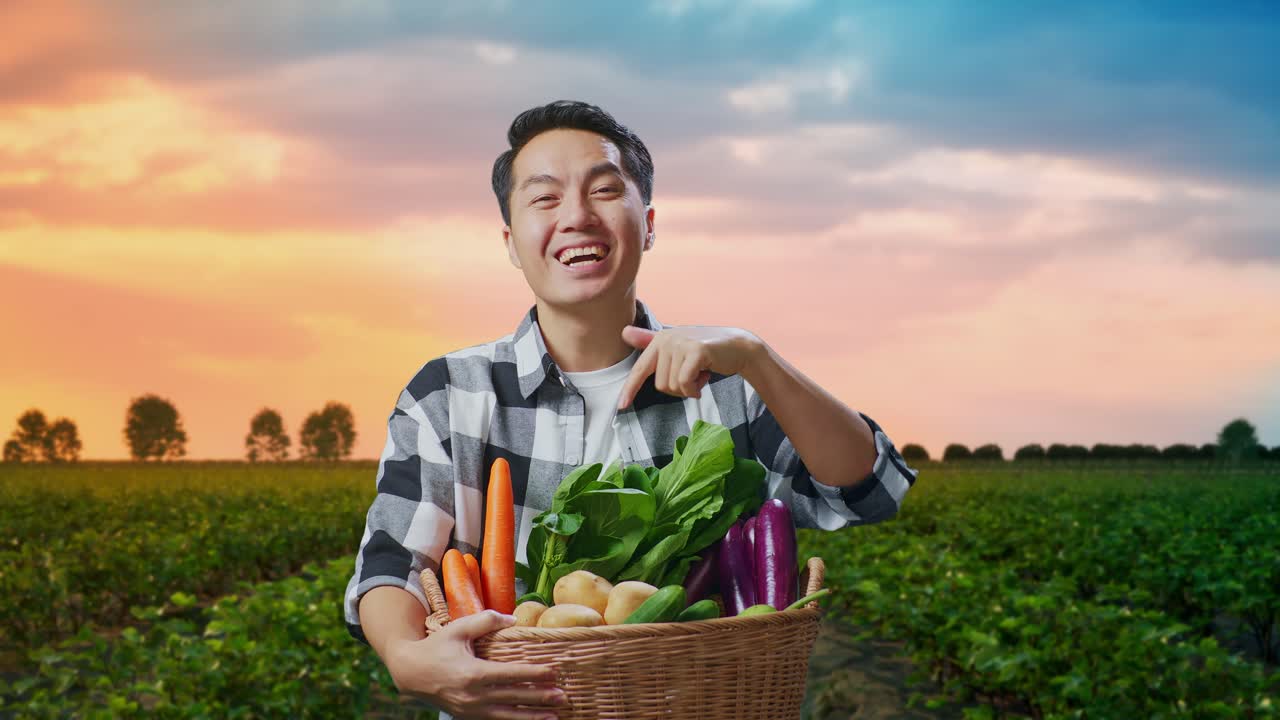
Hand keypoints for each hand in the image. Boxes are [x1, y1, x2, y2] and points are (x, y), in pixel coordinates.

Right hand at [385, 610, 564, 719]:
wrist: (410, 673)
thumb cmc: (436, 647)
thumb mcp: (459, 628)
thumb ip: (486, 620)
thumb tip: (513, 619)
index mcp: (473, 673)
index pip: (511, 675)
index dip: (534, 674)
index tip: (554, 672)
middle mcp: (473, 696)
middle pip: (513, 697)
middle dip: (540, 698)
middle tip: (562, 697)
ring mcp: (470, 710)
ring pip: (507, 715)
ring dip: (531, 716)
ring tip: (553, 717)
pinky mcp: (467, 717)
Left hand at [617, 325, 762, 409]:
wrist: (738, 347)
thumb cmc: (706, 351)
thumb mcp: (677, 346)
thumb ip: (650, 340)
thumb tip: (624, 332)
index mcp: (659, 339)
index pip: (640, 369)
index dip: (630, 389)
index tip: (621, 406)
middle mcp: (667, 339)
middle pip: (661, 385)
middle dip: (678, 389)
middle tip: (693, 377)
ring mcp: (681, 344)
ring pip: (673, 386)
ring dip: (689, 388)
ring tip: (701, 374)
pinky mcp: (696, 351)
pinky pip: (685, 383)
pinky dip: (695, 388)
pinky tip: (706, 378)